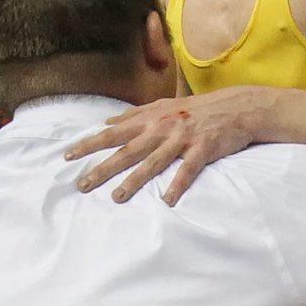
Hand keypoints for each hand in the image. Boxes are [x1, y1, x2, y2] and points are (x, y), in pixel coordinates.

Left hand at [64, 86, 273, 205]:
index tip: (68, 156)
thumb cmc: (197, 108)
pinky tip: (168, 200)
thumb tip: (107, 121)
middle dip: (103, 168)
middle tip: (82, 185)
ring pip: (154, 162)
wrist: (237, 106)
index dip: (90, 144)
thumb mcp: (163, 105)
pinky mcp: (203, 148)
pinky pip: (188, 169)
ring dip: (135, 180)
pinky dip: (178, 184)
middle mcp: (162, 127)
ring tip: (117, 197)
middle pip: (127, 150)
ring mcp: (183, 138)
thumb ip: (134, 115)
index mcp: (151, 118)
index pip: (113, 132)